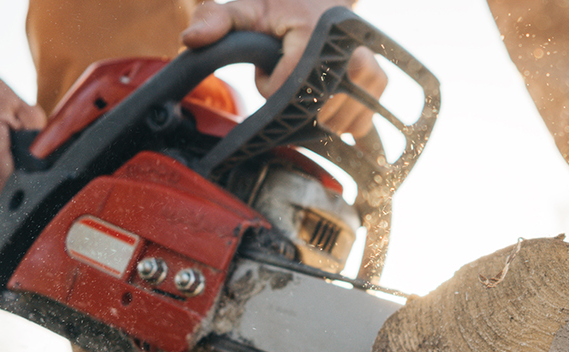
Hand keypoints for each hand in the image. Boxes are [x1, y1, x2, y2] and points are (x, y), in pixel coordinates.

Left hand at [181, 0, 387, 136]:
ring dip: (316, 118)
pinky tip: (325, 109)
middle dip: (294, 105)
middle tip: (286, 80)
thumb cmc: (280, 7)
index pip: (288, 87)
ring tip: (305, 89)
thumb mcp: (245, 6)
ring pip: (340, 120)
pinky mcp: (377, 84)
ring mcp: (368, 69)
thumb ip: (215, 19)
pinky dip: (340, 124)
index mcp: (316, 33)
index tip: (265, 70)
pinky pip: (361, 121)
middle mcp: (351, 51)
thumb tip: (191, 39)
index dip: (268, 87)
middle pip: (317, 109)